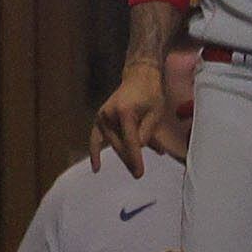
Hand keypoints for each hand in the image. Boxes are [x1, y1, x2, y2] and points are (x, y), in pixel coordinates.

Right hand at [91, 58, 176, 176]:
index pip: (130, 142)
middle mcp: (108, 114)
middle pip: (118, 144)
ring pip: (111, 143)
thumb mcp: (155, 114)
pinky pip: (95, 139)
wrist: (139, 78)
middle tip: (139, 174)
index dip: (135, 159)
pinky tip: (96, 168)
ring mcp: (101, 116)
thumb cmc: (150, 95)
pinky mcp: (100, 119)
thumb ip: (147, 133)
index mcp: (124, 112)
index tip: (139, 173)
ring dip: (123, 154)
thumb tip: (139, 149)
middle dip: (129, 159)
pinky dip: (95, 152)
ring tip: (132, 167)